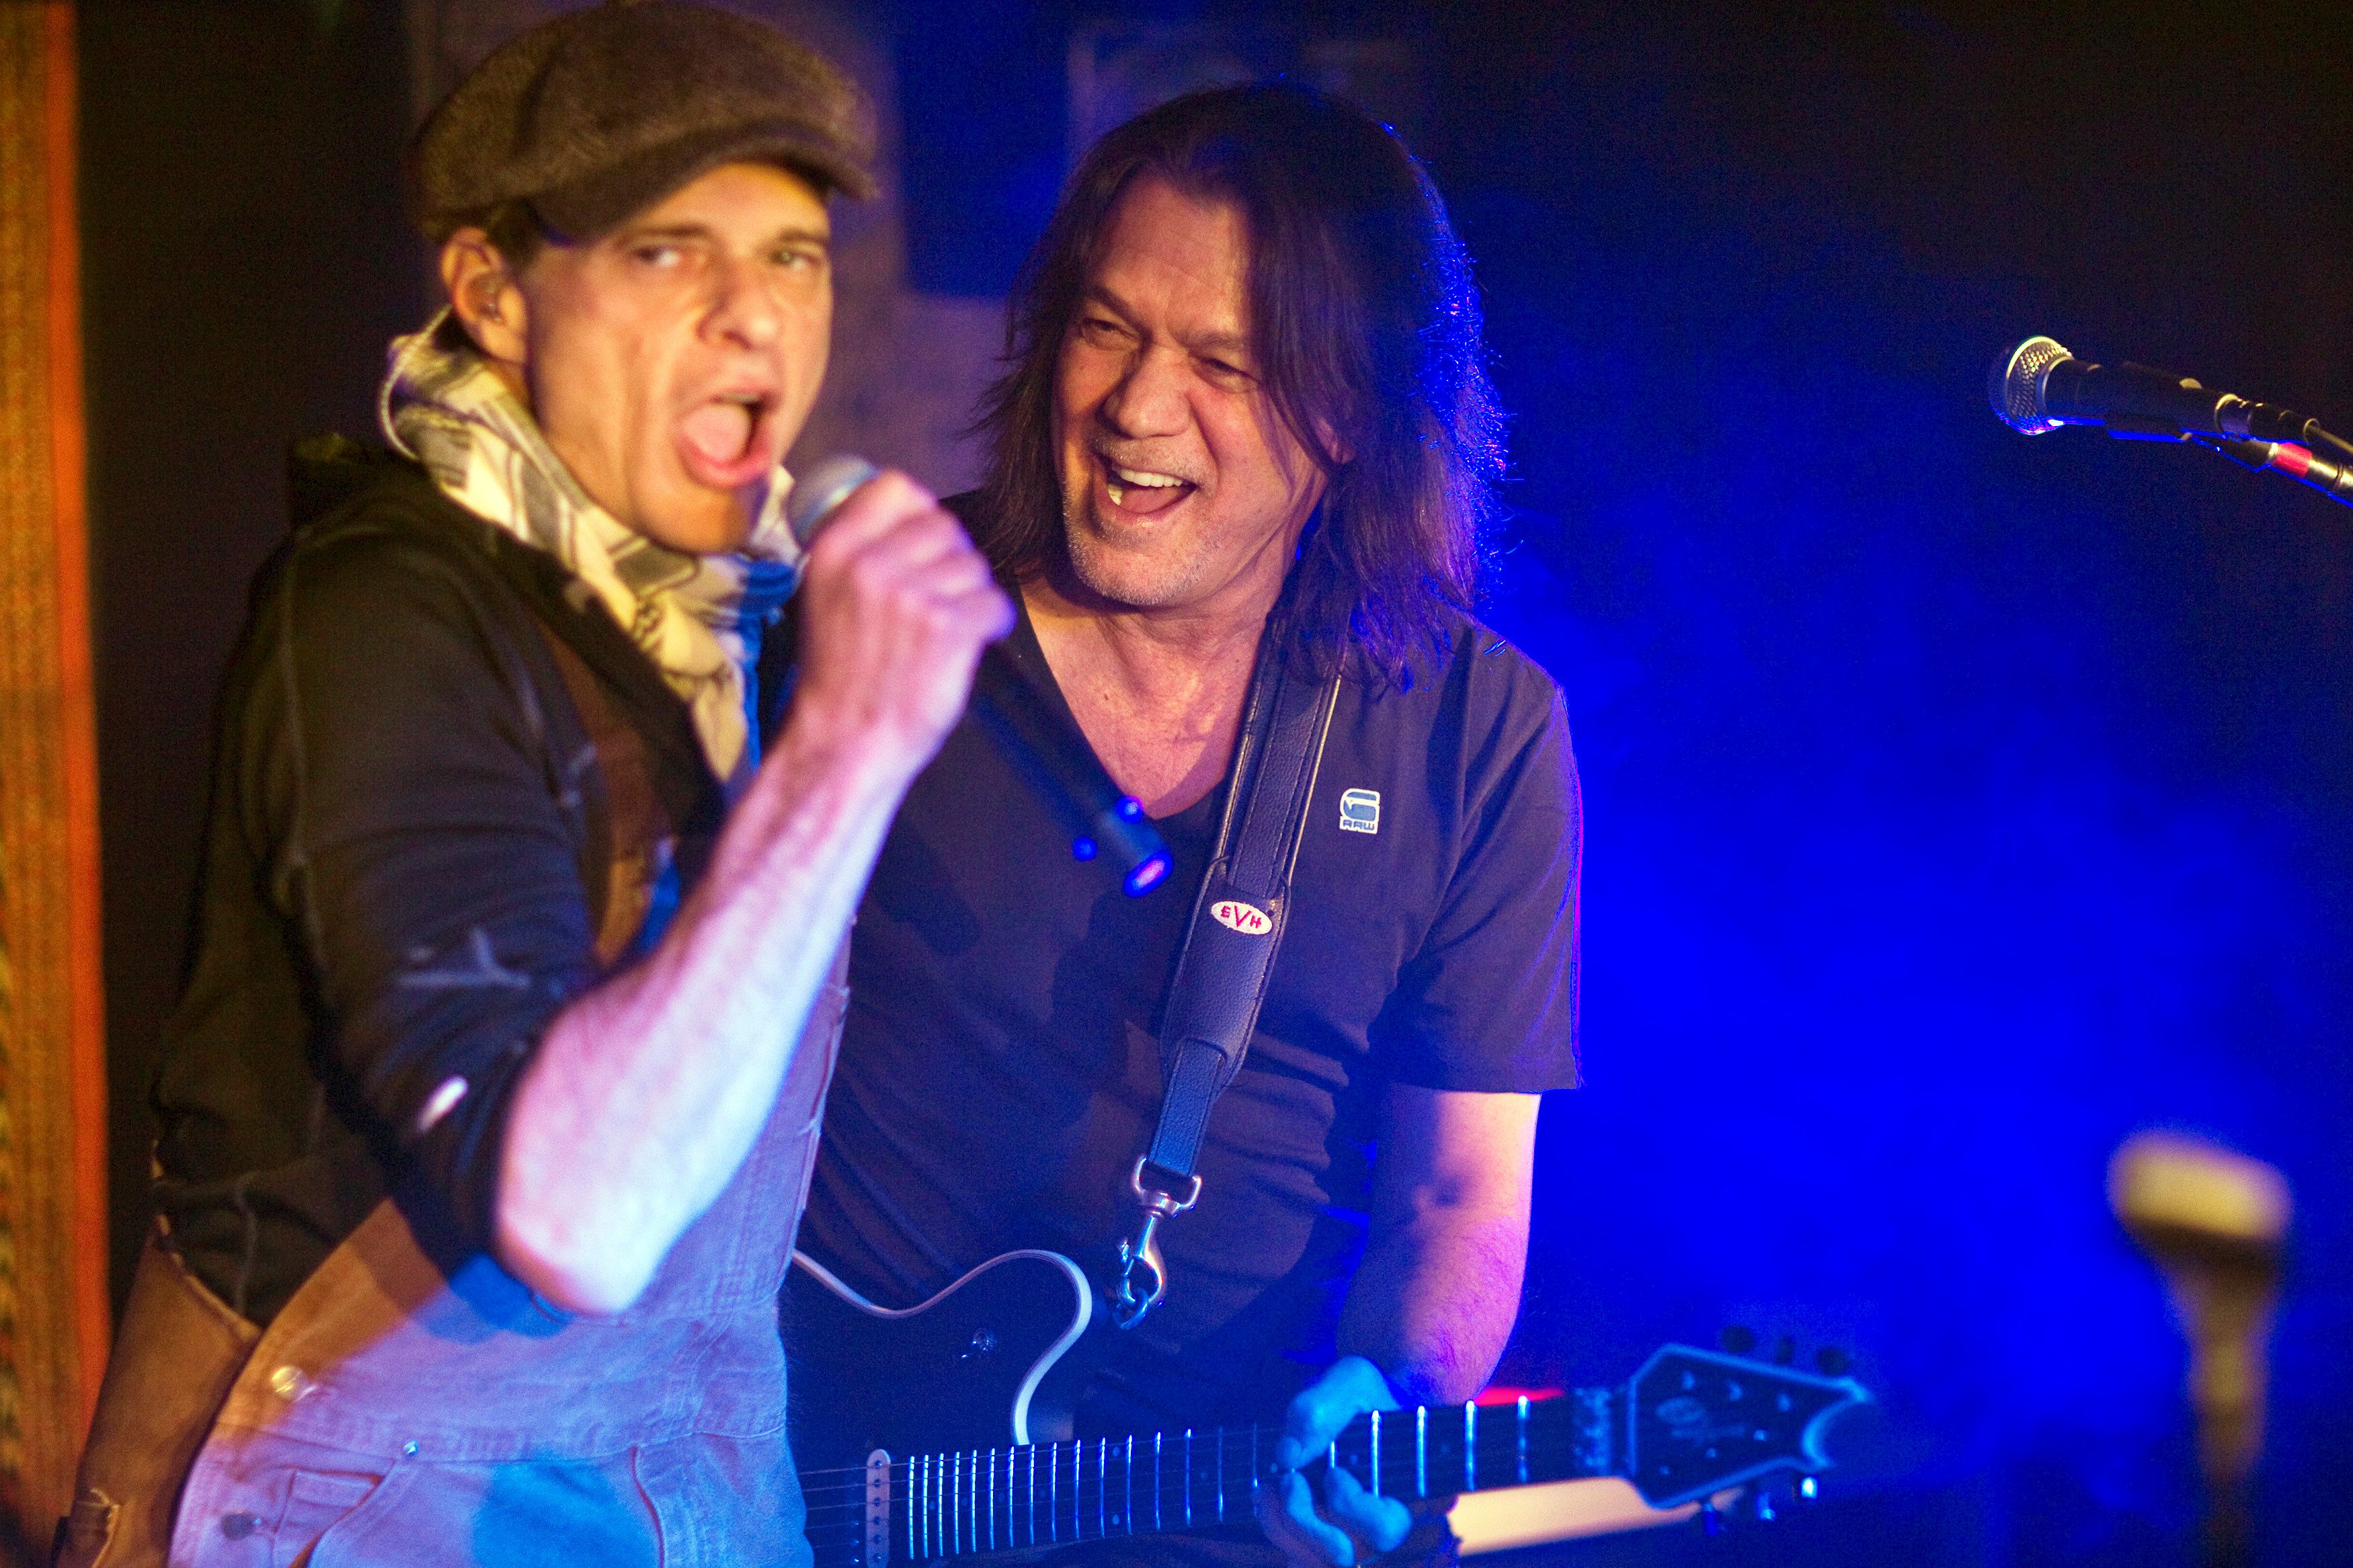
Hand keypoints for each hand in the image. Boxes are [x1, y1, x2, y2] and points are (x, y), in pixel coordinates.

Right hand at [788, 470, 1012, 772]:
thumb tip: (908, 515)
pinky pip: (994, 604)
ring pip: (973, 566)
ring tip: (943, 630)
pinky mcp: (951, 626)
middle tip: (937, 598)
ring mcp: (914, 594)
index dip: (919, 513)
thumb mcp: (824, 596)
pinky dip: (989, 624)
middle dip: (950, 559)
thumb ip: (860, 552)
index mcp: (835, 548)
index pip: (897, 487)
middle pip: (944, 525)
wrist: (846, 741)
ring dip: (970, 595)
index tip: (922, 541)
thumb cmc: (839, 675)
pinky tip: (968, 643)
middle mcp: (873, 563)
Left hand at [1255, 1357, 1414, 1566]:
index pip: (1385, 1529)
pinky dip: (1274, 1528)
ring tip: (1266, 1483)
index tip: (1334, 1471)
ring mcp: (1350, 1539)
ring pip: (1312, 1561)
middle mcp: (1378, 1529)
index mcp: (1405, 1495)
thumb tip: (1287, 1454)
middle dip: (1304, 1521)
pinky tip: (1265, 1498)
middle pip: (1342, 1556)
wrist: (1362, 1406)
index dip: (1353, 1507)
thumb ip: (1322, 1407)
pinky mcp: (1322, 1537)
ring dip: (1279, 1524)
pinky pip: (1296, 1555)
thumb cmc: (1366, 1396)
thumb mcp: (1351, 1380)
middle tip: (1290, 1479)